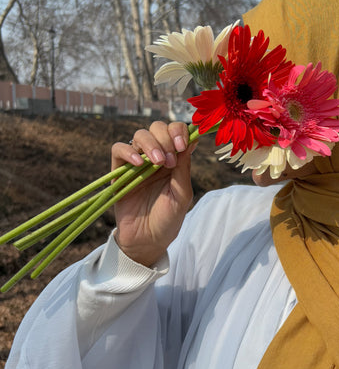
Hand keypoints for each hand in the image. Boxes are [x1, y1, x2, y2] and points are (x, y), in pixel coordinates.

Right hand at [110, 121, 195, 265]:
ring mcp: (137, 163)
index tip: (183, 145)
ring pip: (139, 135)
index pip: (177, 132)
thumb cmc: (168, 219)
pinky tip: (138, 164)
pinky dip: (128, 152)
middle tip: (170, 159)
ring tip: (158, 163)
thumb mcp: (182, 195)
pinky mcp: (119, 171)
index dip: (180, 131)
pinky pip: (118, 150)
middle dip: (166, 137)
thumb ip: (184, 168)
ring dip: (151, 144)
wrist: (147, 240)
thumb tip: (190, 140)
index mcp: (175, 160)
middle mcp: (156, 157)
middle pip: (158, 128)